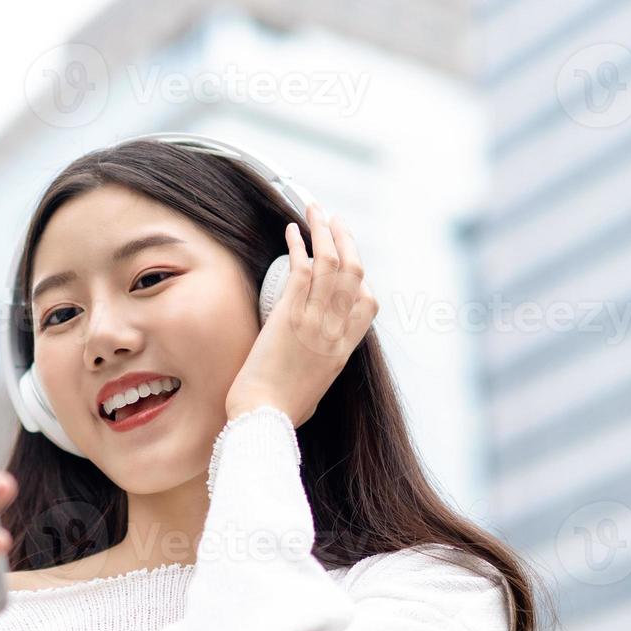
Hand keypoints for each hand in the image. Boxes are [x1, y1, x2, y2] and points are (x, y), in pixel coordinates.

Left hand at [224, 201, 377, 427]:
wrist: (263, 420)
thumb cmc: (279, 413)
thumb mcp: (314, 391)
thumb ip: (318, 369)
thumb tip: (310, 365)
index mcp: (344, 351)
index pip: (367, 303)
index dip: (359, 277)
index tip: (347, 260)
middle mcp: (336, 332)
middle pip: (353, 273)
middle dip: (345, 240)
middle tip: (334, 219)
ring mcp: (315, 322)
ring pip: (330, 264)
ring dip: (323, 231)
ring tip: (315, 209)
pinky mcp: (289, 317)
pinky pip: (301, 270)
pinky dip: (298, 244)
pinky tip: (291, 229)